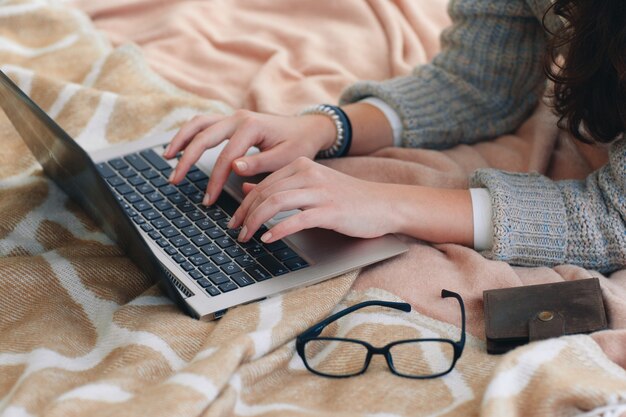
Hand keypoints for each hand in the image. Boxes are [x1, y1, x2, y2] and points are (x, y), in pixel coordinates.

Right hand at [163, 110, 335, 204]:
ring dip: (181, 140)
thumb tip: (234, 167)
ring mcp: (232, 117)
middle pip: (204, 136)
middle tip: (174, 180)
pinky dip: (188, 133)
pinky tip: (178, 147)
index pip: (226, 157)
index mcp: (251, 126)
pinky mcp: (230, 121)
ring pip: (198, 124)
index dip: (215, 180)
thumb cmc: (299, 144)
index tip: (208, 199)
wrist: (308, 128)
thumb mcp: (286, 157)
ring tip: (167, 158)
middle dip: (187, 159)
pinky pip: (203, 123)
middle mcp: (238, 118)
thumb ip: (260, 163)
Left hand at [229, 157, 399, 242]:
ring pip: (276, 202)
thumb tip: (247, 189)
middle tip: (235, 231)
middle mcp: (309, 174)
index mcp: (302, 166)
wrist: (385, 204)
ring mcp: (320, 191)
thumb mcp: (312, 186)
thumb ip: (280, 186)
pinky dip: (279, 230)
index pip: (263, 183)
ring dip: (256, 221)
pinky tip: (268, 239)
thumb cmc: (348, 199)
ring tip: (246, 236)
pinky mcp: (331, 210)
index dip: (244, 203)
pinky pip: (297, 219)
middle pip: (265, 192)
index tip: (234, 220)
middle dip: (245, 214)